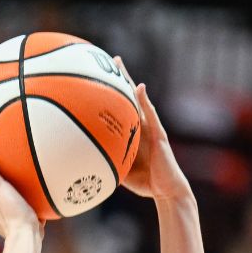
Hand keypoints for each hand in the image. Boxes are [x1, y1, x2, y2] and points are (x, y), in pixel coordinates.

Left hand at [114, 58, 190, 200]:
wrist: (167, 191)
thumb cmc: (146, 183)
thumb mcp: (121, 170)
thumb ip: (107, 162)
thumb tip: (84, 165)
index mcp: (133, 134)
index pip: (121, 110)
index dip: (112, 94)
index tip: (100, 78)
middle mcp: (142, 127)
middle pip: (129, 98)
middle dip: (120, 79)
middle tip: (109, 60)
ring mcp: (151, 128)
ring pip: (139, 100)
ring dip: (129, 82)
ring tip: (118, 64)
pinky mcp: (159, 134)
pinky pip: (151, 115)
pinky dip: (145, 101)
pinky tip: (139, 88)